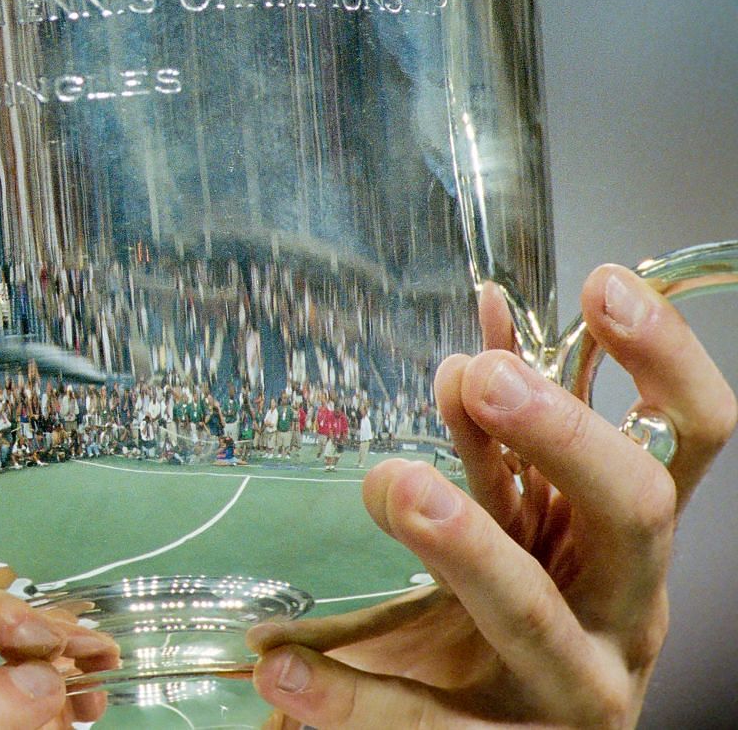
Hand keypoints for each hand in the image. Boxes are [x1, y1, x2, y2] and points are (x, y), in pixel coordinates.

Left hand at [246, 266, 736, 727]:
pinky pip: (424, 725)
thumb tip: (485, 322)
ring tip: (394, 485)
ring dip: (466, 545)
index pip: (687, 439)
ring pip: (534, 613)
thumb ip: (498, 430)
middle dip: (564, 438)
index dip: (664, 361)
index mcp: (630, 541)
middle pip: (636, 516)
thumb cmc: (507, 611)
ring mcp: (569, 688)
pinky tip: (281, 664)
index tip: (603, 283)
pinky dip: (345, 692)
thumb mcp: (511, 513)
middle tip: (483, 378)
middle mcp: (624, 612)